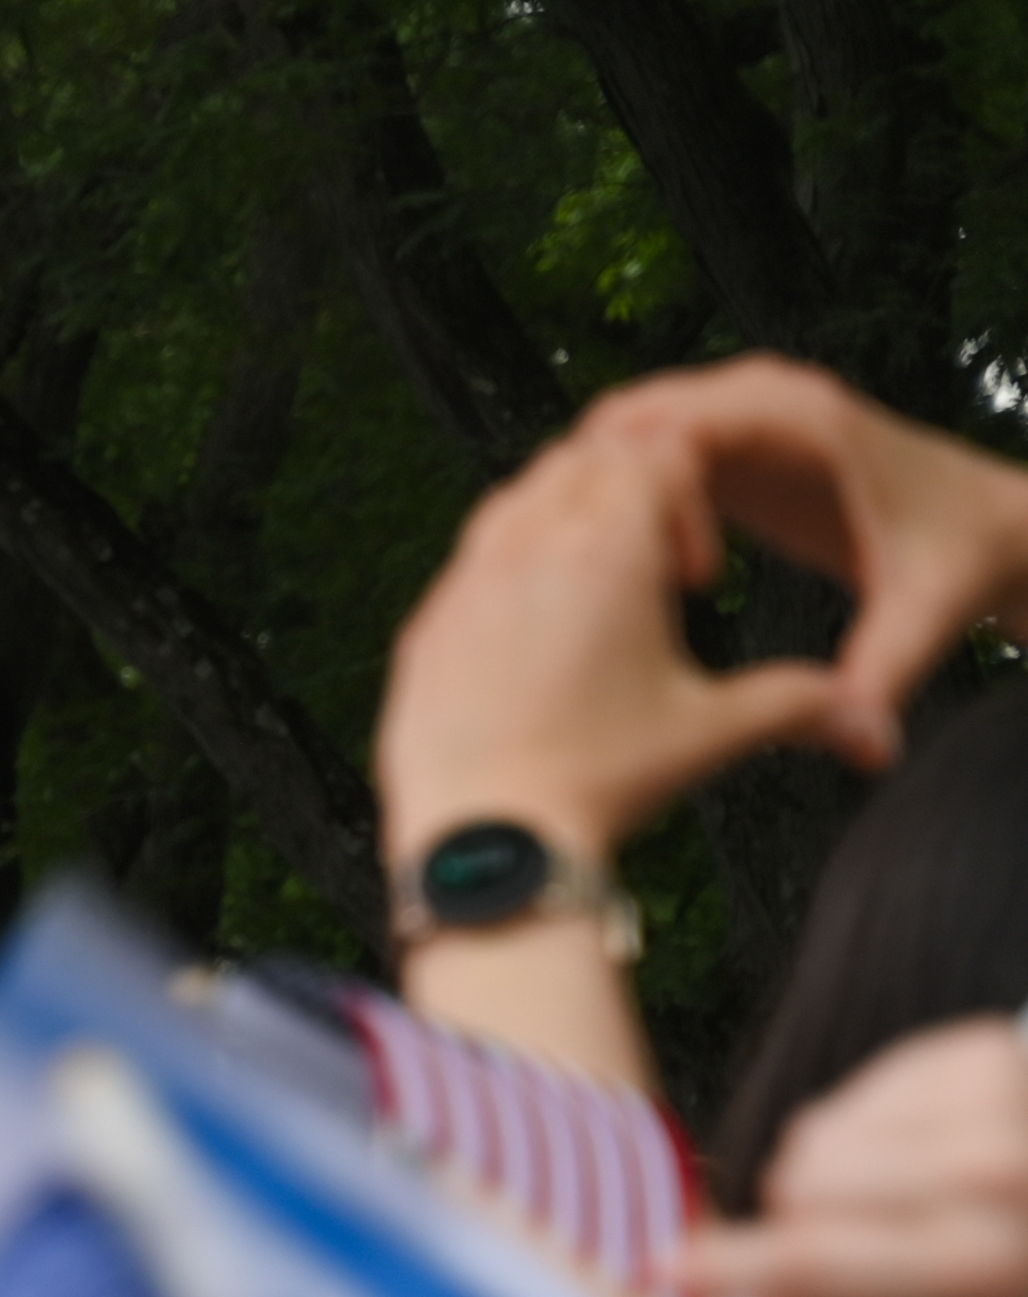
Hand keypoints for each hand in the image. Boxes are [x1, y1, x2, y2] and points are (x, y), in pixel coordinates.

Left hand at [376, 393, 846, 867]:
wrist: (488, 845)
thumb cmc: (597, 785)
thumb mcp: (713, 732)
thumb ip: (798, 704)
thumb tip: (871, 723)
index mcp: (608, 548)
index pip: (658, 451)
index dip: (694, 488)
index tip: (701, 572)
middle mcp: (527, 548)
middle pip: (584, 461)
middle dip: (629, 488)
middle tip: (660, 559)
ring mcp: (465, 585)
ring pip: (515, 498)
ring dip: (565, 515)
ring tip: (605, 583)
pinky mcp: (425, 629)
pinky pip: (467, 562)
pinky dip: (507, 563)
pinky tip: (538, 619)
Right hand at [575, 354, 1027, 766]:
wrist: (990, 529)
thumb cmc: (959, 565)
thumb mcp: (922, 620)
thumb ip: (884, 676)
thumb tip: (867, 749)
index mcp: (804, 420)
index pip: (679, 422)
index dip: (647, 493)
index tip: (659, 577)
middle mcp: (767, 400)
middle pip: (632, 415)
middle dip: (590, 488)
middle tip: (568, 578)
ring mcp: (746, 417)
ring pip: (625, 431)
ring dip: (590, 492)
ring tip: (571, 578)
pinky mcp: (735, 446)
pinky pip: (642, 454)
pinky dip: (611, 497)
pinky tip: (596, 569)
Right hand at [679, 1015, 1027, 1296]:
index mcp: (977, 1269)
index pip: (814, 1261)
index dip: (723, 1269)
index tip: (658, 1273)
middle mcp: (992, 1178)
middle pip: (801, 1186)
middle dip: (797, 1225)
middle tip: (853, 1254)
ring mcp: (996, 1102)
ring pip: (822, 1135)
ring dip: (834, 1173)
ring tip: (903, 1206)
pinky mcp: (987, 1052)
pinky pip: (861, 1092)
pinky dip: (874, 1128)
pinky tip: (932, 1157)